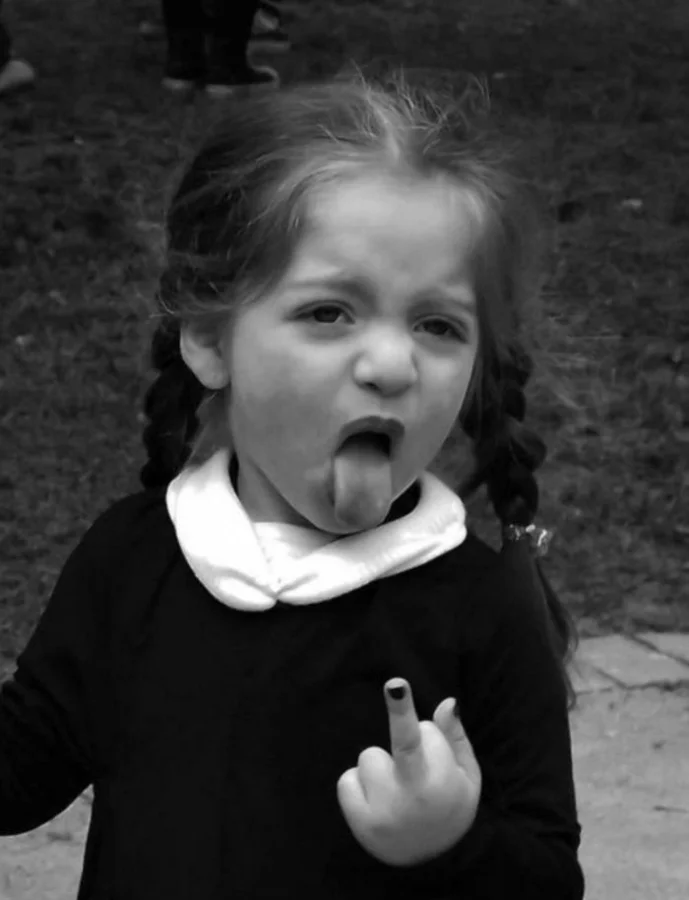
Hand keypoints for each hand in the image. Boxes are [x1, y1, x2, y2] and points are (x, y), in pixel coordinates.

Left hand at [337, 679, 481, 866]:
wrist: (431, 862)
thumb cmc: (450, 805)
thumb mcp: (467, 777)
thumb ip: (455, 738)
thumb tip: (447, 702)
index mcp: (441, 782)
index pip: (424, 735)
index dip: (408, 713)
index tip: (395, 686)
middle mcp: (412, 795)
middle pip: (402, 743)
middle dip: (400, 713)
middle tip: (395, 685)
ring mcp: (383, 811)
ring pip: (369, 757)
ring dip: (381, 764)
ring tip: (397, 786)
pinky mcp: (360, 823)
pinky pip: (347, 780)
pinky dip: (359, 785)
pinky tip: (377, 800)